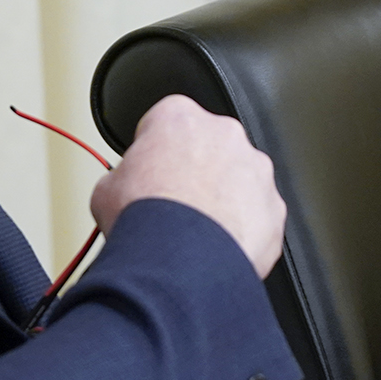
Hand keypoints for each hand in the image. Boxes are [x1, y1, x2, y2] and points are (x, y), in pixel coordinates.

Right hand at [88, 95, 286, 277]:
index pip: (166, 123)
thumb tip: (124, 189)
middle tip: (174, 204)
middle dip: (196, 173)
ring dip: (223, 199)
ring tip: (197, 231)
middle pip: (209, 149)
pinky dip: (244, 229)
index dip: (155, 151)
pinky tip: (218, 246)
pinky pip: (258, 215)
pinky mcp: (274, 206)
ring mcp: (256, 170)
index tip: (150, 171)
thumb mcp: (106, 188)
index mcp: (180, 118)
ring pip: (239, 181)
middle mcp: (225, 135)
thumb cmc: (145, 219)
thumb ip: (125, 176)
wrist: (178, 261)